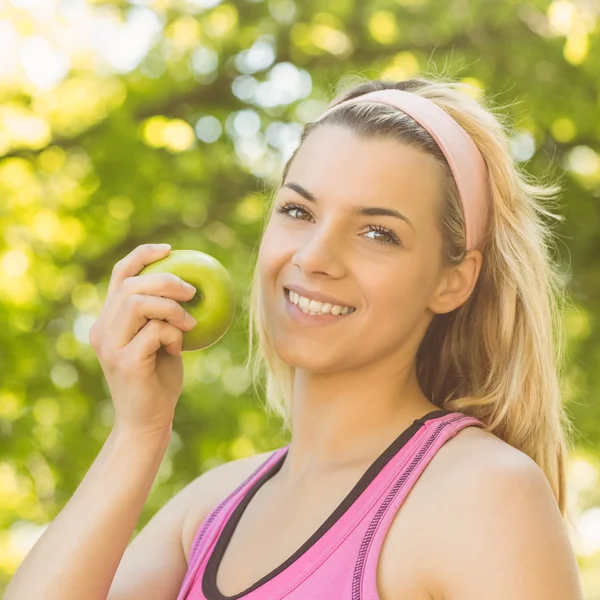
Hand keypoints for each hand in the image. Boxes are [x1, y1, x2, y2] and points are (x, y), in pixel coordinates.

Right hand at [89, 244, 197, 435]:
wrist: (148, 421)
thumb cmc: (158, 380)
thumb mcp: (161, 342)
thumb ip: (163, 317)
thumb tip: (191, 287)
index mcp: (108, 321)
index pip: (119, 276)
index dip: (142, 255)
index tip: (170, 249)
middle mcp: (102, 330)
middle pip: (130, 285)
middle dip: (166, 280)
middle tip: (192, 291)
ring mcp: (110, 345)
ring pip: (138, 303)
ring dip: (171, 307)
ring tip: (189, 322)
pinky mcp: (123, 361)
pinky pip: (154, 331)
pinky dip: (173, 333)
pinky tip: (180, 346)